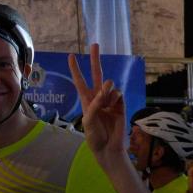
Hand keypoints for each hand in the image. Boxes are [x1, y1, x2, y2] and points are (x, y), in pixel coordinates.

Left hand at [68, 43, 124, 159]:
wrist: (108, 148)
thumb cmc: (95, 137)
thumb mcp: (89, 122)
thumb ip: (94, 105)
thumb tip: (105, 91)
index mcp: (87, 101)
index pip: (80, 82)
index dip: (76, 69)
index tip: (71, 56)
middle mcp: (98, 98)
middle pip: (96, 75)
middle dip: (95, 60)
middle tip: (94, 44)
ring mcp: (110, 101)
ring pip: (109, 86)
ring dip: (106, 91)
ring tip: (105, 103)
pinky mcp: (121, 105)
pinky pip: (118, 94)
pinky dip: (115, 98)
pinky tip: (114, 107)